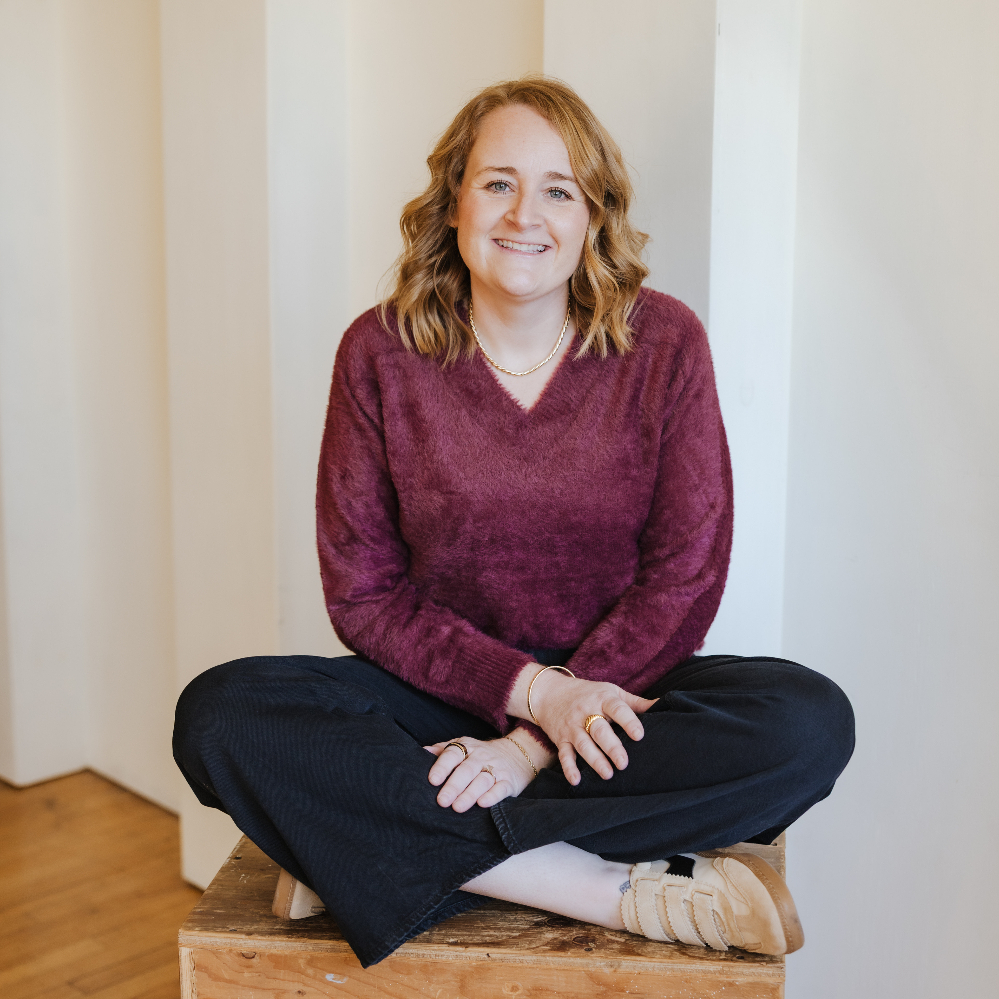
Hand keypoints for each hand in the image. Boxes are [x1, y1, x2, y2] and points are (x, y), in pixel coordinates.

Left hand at [424, 734, 539, 811]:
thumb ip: (442, 750)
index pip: (453, 754)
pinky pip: (501, 788)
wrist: (518, 754)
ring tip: (457, 807)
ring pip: (483, 780)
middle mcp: (481, 757)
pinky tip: (482, 803)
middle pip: (467, 770)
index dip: (442, 766)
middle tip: (441, 801)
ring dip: (470, 794)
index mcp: (467, 747)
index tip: (432, 780)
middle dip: (454, 786)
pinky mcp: (509, 781)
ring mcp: (497, 768)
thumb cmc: (480, 755)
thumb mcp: (462, 747)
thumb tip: (421, 753)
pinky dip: (492, 796)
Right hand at [529, 671, 656, 785]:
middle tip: (624, 763)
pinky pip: (563, 754)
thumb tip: (662, 705)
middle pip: (599, 730)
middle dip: (611, 747)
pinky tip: (576, 780)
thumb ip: (635, 702)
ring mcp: (572, 726)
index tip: (639, 736)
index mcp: (602, 698)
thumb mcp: (611, 691)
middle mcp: (586, 712)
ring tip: (608, 774)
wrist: (548, 692)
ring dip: (594, 760)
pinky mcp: (560, 738)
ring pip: (583, 744)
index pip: (617, 709)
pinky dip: (568, 767)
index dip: (628, 721)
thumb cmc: (588, 693)